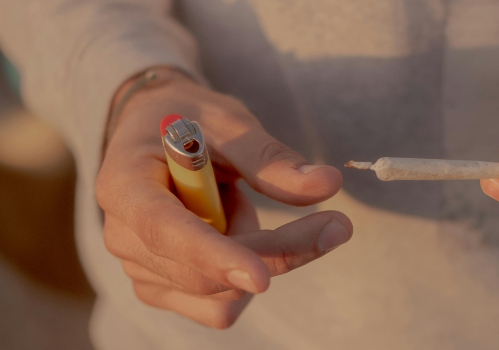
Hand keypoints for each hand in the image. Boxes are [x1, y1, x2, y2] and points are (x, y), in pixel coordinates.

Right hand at [96, 70, 351, 327]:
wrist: (156, 132)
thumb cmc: (190, 119)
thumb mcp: (228, 121)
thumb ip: (271, 157)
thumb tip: (327, 184)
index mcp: (124, 183)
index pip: (164, 230)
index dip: (214, 256)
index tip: (262, 277)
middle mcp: (122, 235)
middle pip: (206, 273)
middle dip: (276, 252)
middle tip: (334, 223)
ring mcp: (139, 269)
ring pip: (220, 296)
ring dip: (256, 254)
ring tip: (235, 203)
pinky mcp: (161, 288)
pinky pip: (219, 308)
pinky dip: (244, 276)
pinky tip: (231, 234)